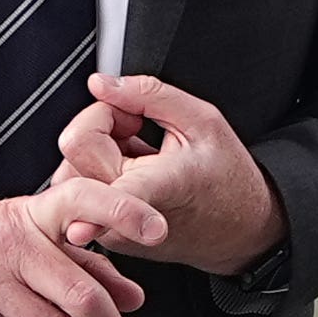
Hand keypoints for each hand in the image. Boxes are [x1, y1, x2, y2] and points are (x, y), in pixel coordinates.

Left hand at [47, 70, 284, 277]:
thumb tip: (100, 84)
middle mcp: (126, 218)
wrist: (243, 226)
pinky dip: (101, 165)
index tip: (77, 229)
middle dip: (102, 121)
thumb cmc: (230, 179)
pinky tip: (135, 168)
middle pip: (76, 148)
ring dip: (100, 145)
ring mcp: (113, 229)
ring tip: (142, 150)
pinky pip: (82, 185)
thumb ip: (148, 94)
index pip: (107, 198)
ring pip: (74, 166)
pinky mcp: (106, 232)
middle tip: (138, 126)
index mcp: (155, 191)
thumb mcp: (202, 120)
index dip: (88, 201)